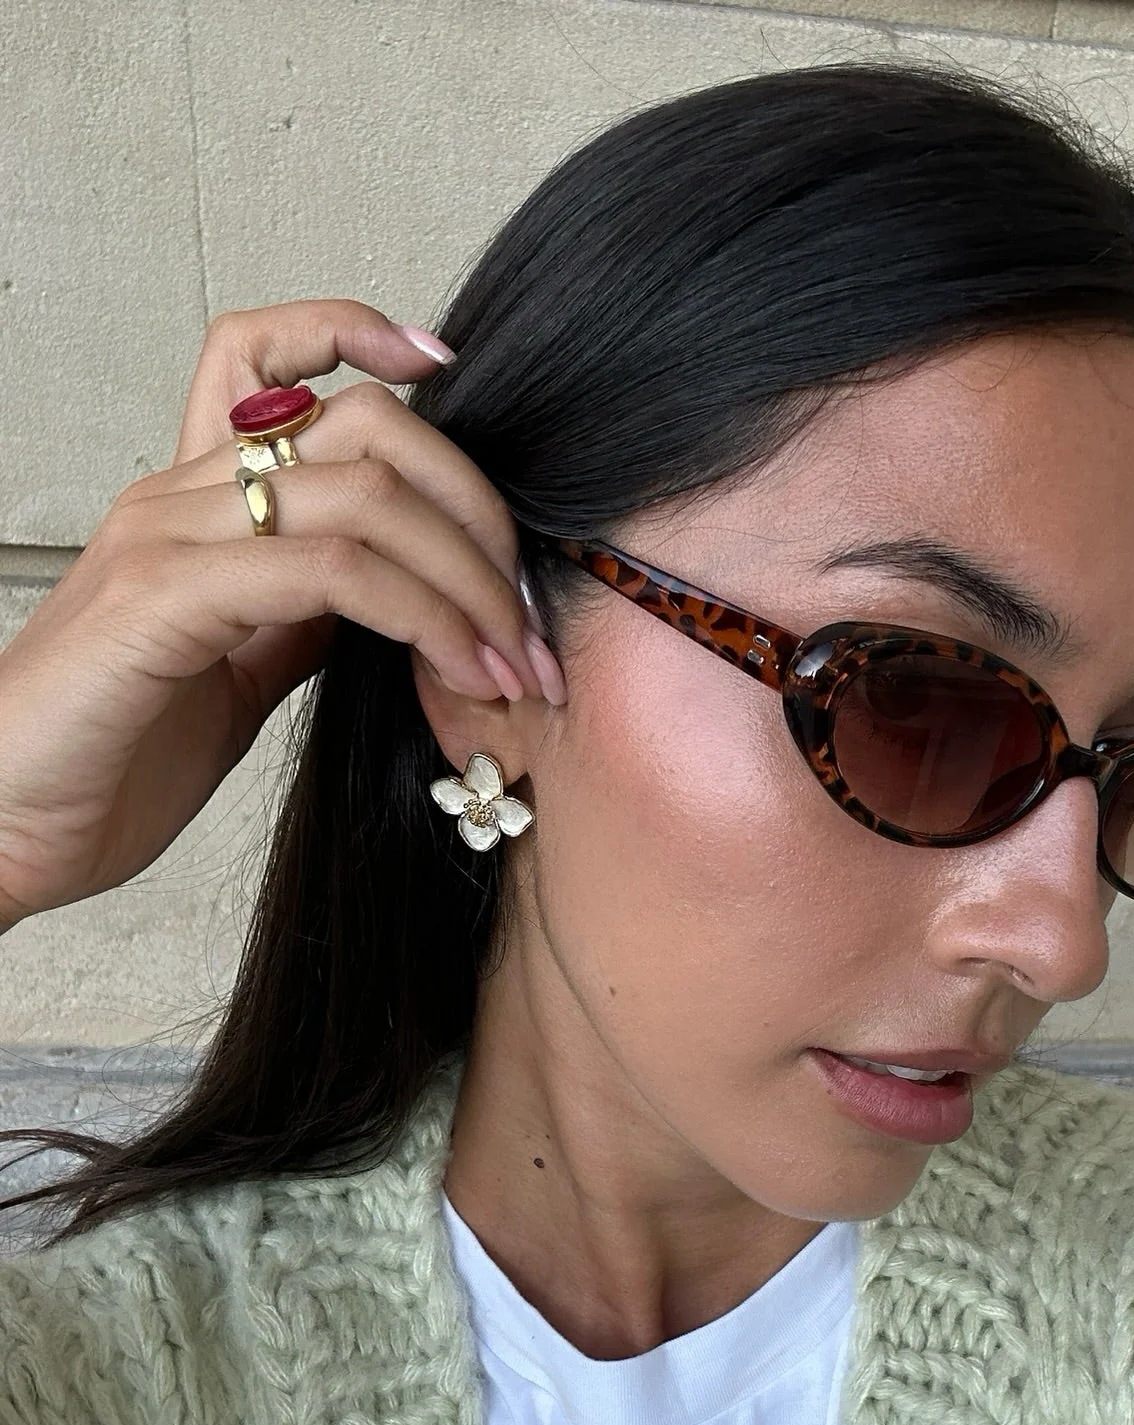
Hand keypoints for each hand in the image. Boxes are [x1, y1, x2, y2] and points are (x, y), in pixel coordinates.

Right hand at [0, 298, 559, 930]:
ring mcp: (167, 539)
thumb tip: (387, 599)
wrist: (9, 830)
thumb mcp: (237, 674)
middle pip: (366, 424)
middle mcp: (178, 496)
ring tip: (514, 664)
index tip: (445, 368)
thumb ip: (301, 617)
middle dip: (476, 513)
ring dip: (467, 581)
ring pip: (364, 494)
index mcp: (193, 501)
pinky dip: (418, 617)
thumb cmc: (112, 760)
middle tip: (528, 618)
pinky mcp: (164, 601)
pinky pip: (327, 573)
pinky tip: (459, 670)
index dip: (357, 331)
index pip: (262, 351)